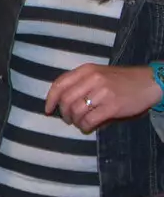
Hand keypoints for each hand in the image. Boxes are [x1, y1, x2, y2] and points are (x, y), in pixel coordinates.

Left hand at [44, 64, 160, 132]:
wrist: (148, 82)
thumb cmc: (120, 80)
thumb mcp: (98, 73)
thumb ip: (79, 82)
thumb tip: (60, 102)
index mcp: (86, 69)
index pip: (59, 84)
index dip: (50, 99)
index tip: (48, 109)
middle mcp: (92, 79)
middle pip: (66, 99)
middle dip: (63, 113)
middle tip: (67, 119)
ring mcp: (103, 92)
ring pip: (76, 110)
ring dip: (74, 120)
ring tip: (79, 123)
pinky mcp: (113, 106)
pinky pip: (90, 119)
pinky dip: (84, 126)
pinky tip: (87, 126)